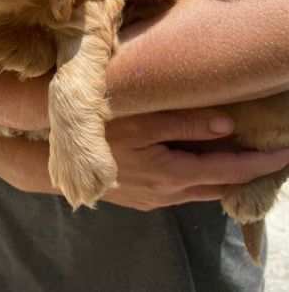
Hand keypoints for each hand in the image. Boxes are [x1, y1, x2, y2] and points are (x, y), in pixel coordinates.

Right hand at [101, 110, 288, 210]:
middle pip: (220, 188)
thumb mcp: (142, 123)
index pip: (230, 171)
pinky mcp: (143, 200)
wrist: (59, 166)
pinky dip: (201, 180)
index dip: (260, 164)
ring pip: (201, 192)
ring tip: (239, 159)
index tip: (285, 154)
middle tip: (267, 156)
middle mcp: (169, 194)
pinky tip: (197, 164)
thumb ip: (185, 124)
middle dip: (247, 174)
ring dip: (224, 178)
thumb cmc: (98, 136)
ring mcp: (155, 201)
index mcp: (173, 174)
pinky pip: (183, 193)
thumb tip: (228, 126)